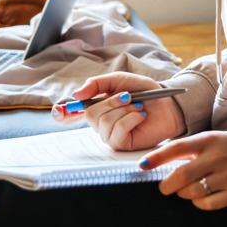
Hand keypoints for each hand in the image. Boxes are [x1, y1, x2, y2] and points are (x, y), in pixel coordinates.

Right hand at [54, 72, 184, 150]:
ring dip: (124, 109)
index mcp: (98, 106)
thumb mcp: (120, 80)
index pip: (72, 113)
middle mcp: (100, 122)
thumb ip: (98, 84)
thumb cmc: (146, 92)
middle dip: (110, 102)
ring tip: (138, 107)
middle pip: (90, 114)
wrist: (169, 103)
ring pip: (103, 122)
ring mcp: (110, 135)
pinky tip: (140, 116)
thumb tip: (77, 95)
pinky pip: (116, 132)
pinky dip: (130, 119)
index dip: (63, 113)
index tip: (58, 111)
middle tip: (128, 96)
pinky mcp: (121, 145)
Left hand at [140, 128, 226, 209]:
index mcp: (210, 140)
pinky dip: (199, 202)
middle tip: (165, 187)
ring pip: (191, 192)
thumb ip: (194, 148)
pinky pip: (207, 204)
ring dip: (184, 193)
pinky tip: (203, 196)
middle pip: (180, 176)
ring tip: (189, 189)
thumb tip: (166, 162)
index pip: (176, 148)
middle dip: (166, 185)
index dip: (156, 158)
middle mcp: (217, 158)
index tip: (142, 165)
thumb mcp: (217, 138)